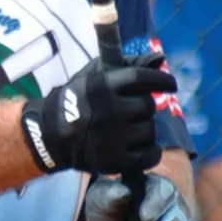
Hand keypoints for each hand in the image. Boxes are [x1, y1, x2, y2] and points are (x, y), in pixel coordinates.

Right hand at [20, 52, 175, 176]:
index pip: (143, 78)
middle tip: (131, 112)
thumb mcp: (96, 75)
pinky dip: (150, 152)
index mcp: (104, 85)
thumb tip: (161, 60)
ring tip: (129, 131)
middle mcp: (111, 110)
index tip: (170, 85)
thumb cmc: (78, 100)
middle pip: (148, 106)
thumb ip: (130, 65)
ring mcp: (113, 137)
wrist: (51, 135)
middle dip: (143, 107)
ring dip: (145, 129)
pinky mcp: (115, 161)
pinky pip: (150, 155)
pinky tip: (141, 148)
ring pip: (150, 130)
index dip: (161, 80)